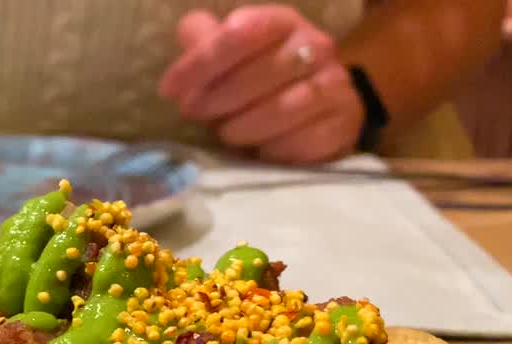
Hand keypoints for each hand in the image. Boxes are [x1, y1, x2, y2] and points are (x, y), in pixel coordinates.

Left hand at [158, 5, 363, 163]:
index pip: (241, 32)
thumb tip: (189, 29)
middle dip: (217, 98)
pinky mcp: (341, 125)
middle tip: (193, 114)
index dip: (201, 61)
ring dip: (242, 127)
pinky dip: (272, 149)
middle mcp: (316, 47)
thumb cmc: (261, 80)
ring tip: (226, 133)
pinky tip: (259, 151)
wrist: (322, 109)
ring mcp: (334, 86)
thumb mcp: (232, 56)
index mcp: (283, 23)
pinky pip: (301, 141)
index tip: (170, 89)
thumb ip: (206, 41)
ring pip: (282, 108)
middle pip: (261, 72)